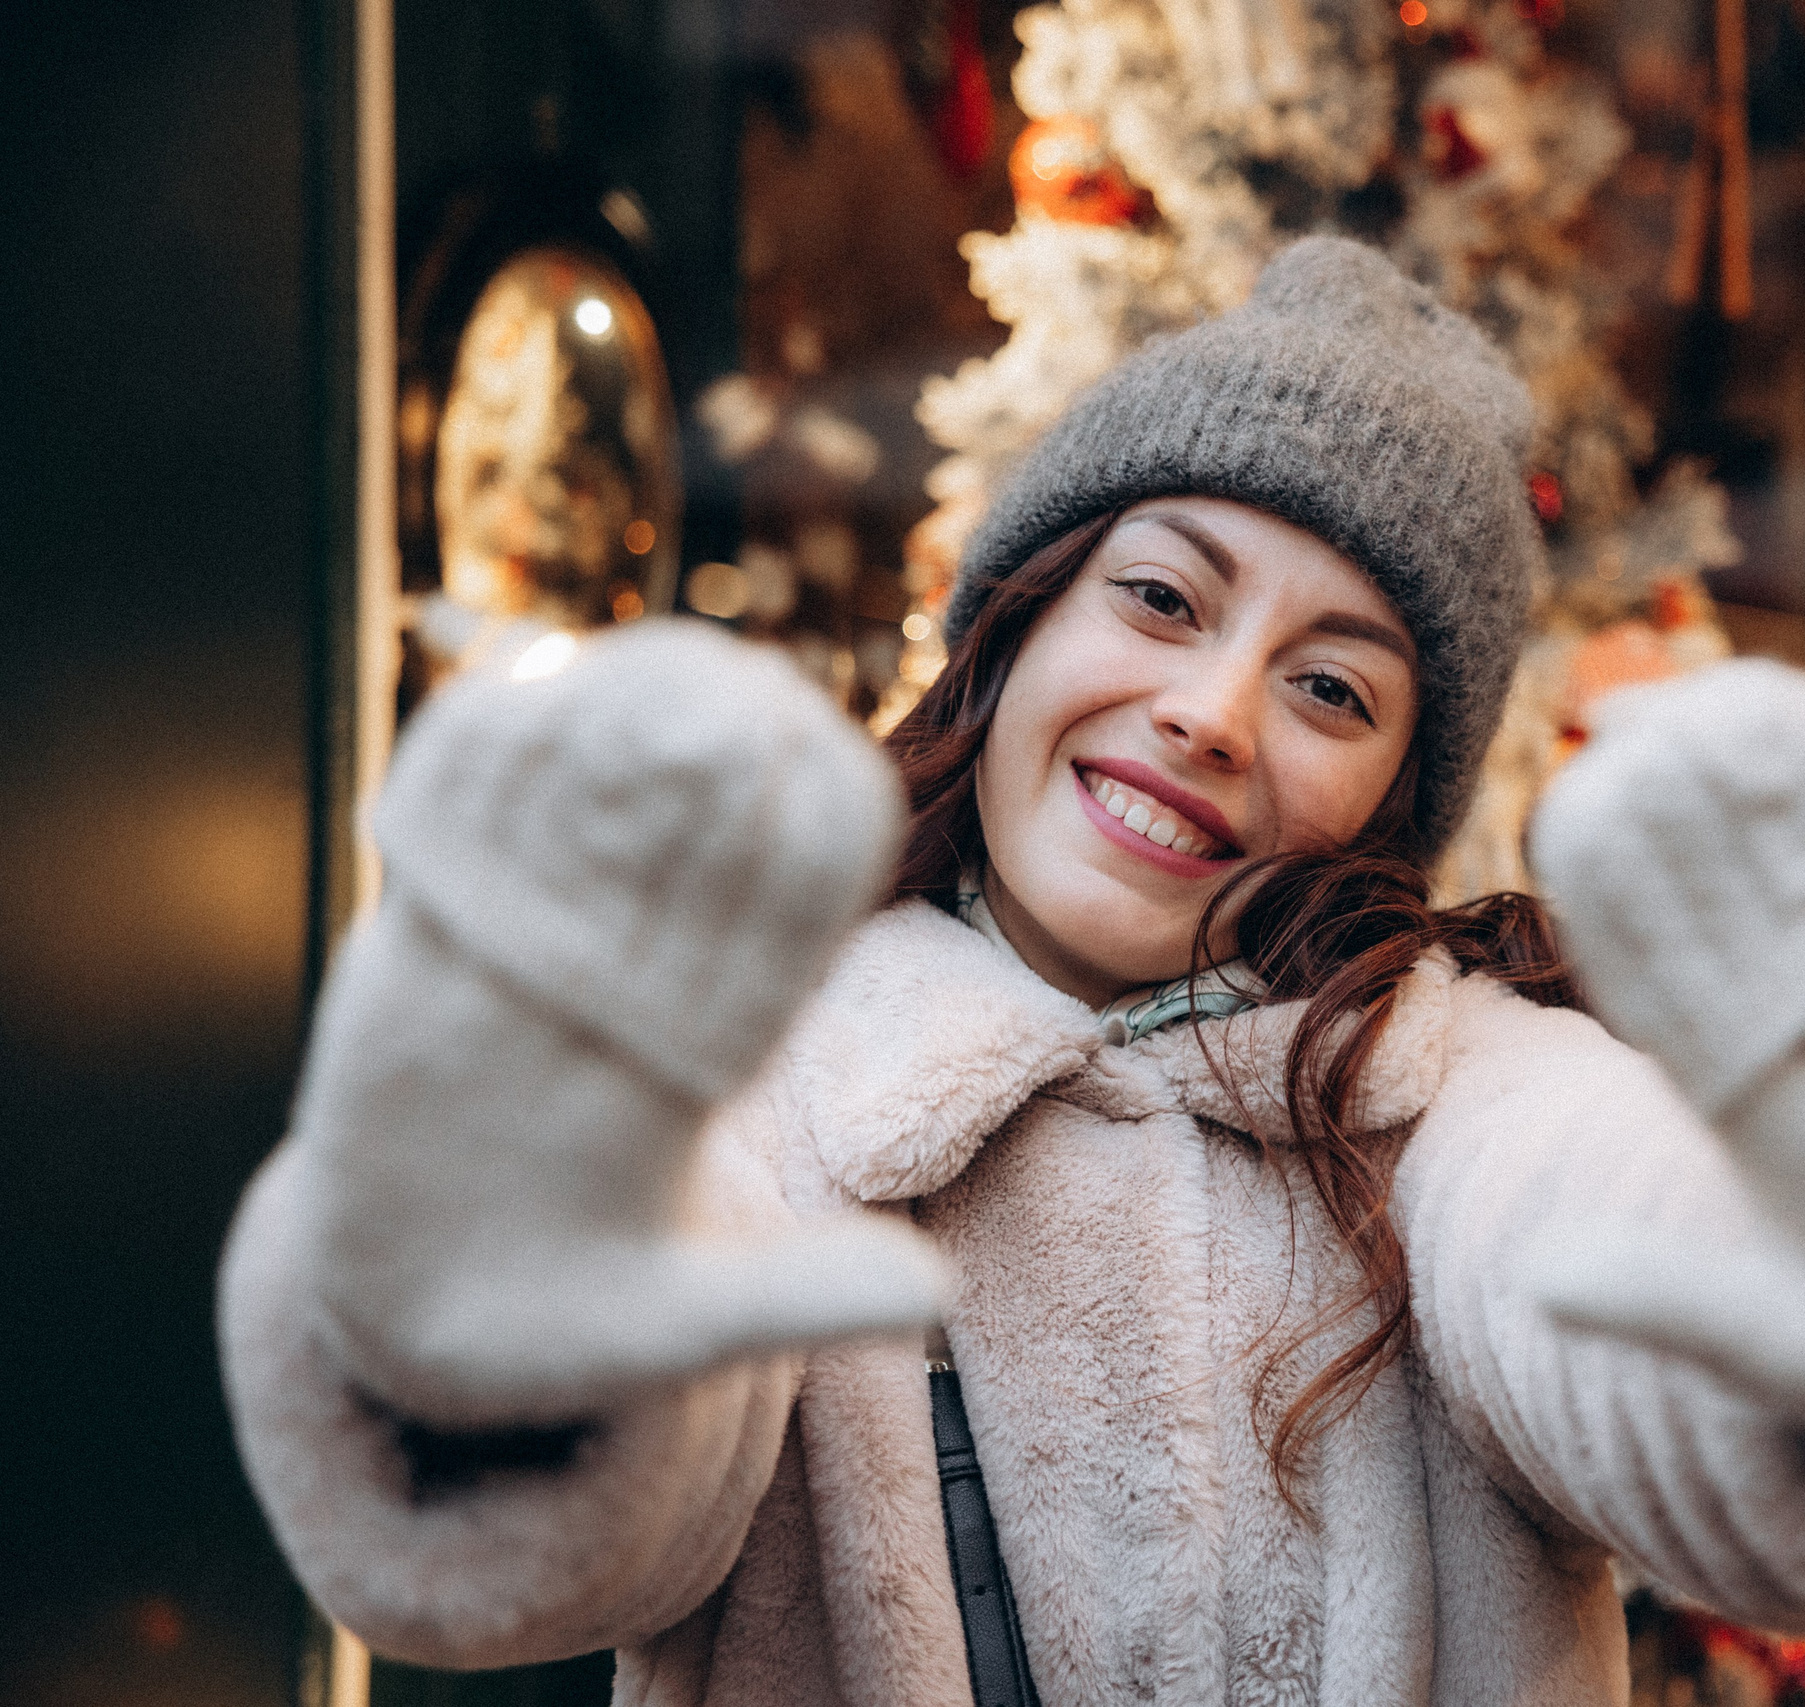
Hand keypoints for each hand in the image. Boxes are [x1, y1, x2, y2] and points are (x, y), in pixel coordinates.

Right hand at [293, 621, 943, 1423]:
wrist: (414, 1313)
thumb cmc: (560, 1325)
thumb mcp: (676, 1331)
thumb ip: (797, 1300)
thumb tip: (939, 1297)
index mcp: (701, 1048)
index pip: (780, 926)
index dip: (803, 859)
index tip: (824, 787)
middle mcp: (625, 982)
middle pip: (686, 845)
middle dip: (710, 772)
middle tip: (739, 695)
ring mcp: (523, 954)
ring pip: (578, 811)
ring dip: (606, 733)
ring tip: (636, 672)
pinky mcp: (426, 944)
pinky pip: (456, 830)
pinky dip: (481, 759)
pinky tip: (512, 696)